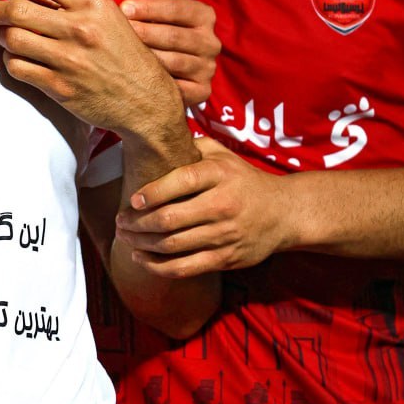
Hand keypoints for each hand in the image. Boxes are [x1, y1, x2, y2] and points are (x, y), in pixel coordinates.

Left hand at [0, 0, 184, 141]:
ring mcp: (68, 59)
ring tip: (8, 38)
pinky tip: (19, 60)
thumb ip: (75, 1)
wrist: (146, 99)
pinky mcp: (59, 87)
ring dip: (3, 38)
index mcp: (93, 3)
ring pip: (11, 39)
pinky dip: (11, 62)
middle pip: (16, 10)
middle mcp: (79, 28)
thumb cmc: (125, 54)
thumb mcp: (109, 16)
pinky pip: (17, 68)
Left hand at [115, 136, 291, 275]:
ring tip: (125, 237)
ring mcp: (225, 234)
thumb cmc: (243, 180)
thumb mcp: (223, 155)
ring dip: (141, 244)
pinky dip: (157, 267)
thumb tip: (154, 135)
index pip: (180, 182)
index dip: (151, 193)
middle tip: (119, 221)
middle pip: (170, 219)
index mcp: (220, 175)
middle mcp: (223, 205)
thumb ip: (192, 145)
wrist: (284, 213)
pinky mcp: (225, 258)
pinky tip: (140, 258)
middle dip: (136, 223)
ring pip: (173, 245)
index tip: (131, 200)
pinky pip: (185, 268)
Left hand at [121, 0, 218, 107]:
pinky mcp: (202, 92)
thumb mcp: (158, 4)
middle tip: (113, 32)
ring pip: (174, 63)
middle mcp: (211, 42)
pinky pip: (177, 90)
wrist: (170, 71)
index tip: (124, 7)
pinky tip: (132, 81)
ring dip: (144, 59)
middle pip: (175, 37)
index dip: (151, 7)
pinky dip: (155, 86)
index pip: (180, 8)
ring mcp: (208, 68)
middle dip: (143, 33)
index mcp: (204, 15)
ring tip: (117, 55)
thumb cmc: (158, 28)